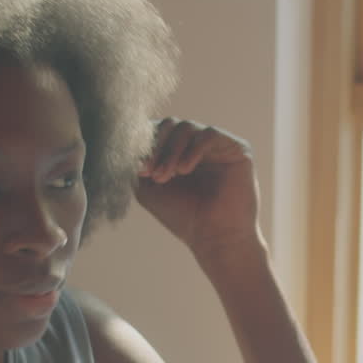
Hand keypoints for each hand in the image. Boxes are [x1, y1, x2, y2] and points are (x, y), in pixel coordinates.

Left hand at [135, 118, 260, 257]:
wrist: (214, 237)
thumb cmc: (183, 217)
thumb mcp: (147, 189)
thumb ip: (136, 164)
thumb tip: (124, 141)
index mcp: (179, 152)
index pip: (158, 130)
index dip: (144, 143)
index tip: (137, 169)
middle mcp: (198, 145)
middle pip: (170, 124)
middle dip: (156, 146)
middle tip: (150, 173)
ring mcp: (218, 146)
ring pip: (187, 127)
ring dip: (171, 150)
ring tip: (165, 176)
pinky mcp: (237, 148)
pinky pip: (209, 134)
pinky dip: (192, 149)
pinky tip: (184, 170)